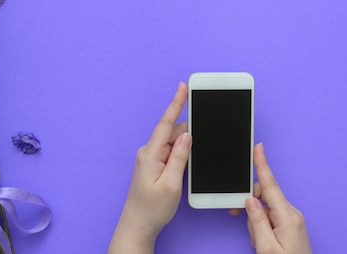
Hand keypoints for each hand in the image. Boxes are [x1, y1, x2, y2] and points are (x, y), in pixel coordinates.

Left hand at [108, 82, 190, 253]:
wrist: (138, 226)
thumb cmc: (152, 209)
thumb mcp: (170, 184)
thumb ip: (179, 158)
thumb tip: (187, 136)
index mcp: (150, 154)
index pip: (166, 124)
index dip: (176, 104)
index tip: (183, 87)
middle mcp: (149, 153)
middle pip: (174, 133)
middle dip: (191, 128)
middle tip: (208, 123)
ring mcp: (151, 159)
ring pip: (175, 143)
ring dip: (188, 144)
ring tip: (200, 150)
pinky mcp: (155, 166)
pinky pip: (172, 152)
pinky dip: (183, 152)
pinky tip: (191, 156)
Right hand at [230, 144, 311, 253]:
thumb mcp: (266, 248)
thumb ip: (256, 221)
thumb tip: (250, 200)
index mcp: (287, 217)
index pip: (271, 185)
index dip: (262, 165)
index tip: (258, 147)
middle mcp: (292, 215)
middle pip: (264, 197)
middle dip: (250, 208)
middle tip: (238, 218)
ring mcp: (292, 220)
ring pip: (265, 209)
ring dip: (256, 223)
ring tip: (259, 242)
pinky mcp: (290, 226)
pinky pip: (270, 218)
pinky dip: (261, 227)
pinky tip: (262, 240)